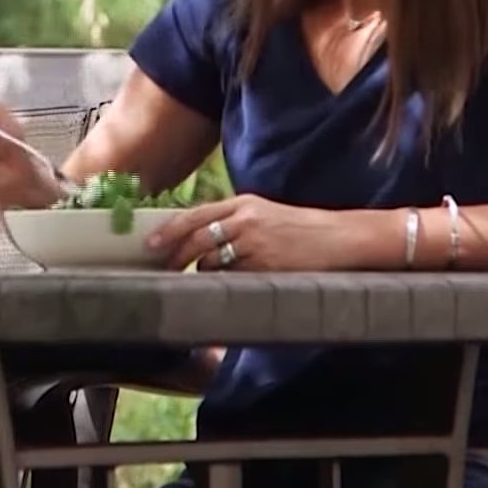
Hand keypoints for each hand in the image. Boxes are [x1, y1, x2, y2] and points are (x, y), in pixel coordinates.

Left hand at [146, 193, 348, 272]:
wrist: (336, 238)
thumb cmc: (298, 228)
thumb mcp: (264, 213)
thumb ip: (233, 220)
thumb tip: (196, 237)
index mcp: (244, 203)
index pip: (196, 215)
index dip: (170, 230)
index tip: (151, 243)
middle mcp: (246, 221)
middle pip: (198, 239)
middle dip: (177, 256)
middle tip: (165, 268)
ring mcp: (256, 245)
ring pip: (213, 262)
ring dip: (203, 272)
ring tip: (204, 276)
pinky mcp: (265, 266)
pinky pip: (233, 278)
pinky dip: (226, 282)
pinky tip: (230, 284)